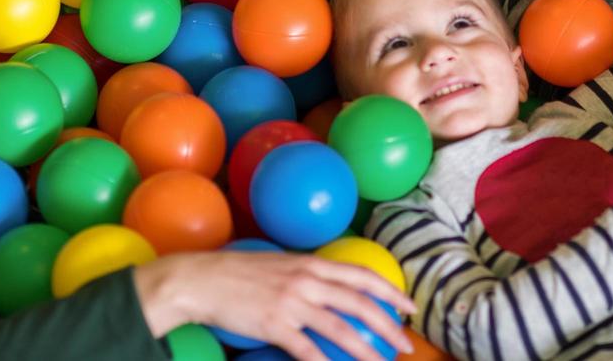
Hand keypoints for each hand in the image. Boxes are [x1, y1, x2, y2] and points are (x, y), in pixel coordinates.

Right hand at [134, 251, 416, 360]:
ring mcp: (292, 302)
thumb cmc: (239, 273)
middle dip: (389, 324)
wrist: (203, 279)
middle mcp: (307, 280)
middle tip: (406, 342)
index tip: (409, 305)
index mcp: (311, 263)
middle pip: (359, 302)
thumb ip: (307, 274)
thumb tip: (331, 288)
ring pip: (340, 329)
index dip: (389, 290)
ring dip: (366, 349)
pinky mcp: (275, 325)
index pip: (361, 275)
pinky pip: (307, 350)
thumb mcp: (280, 264)